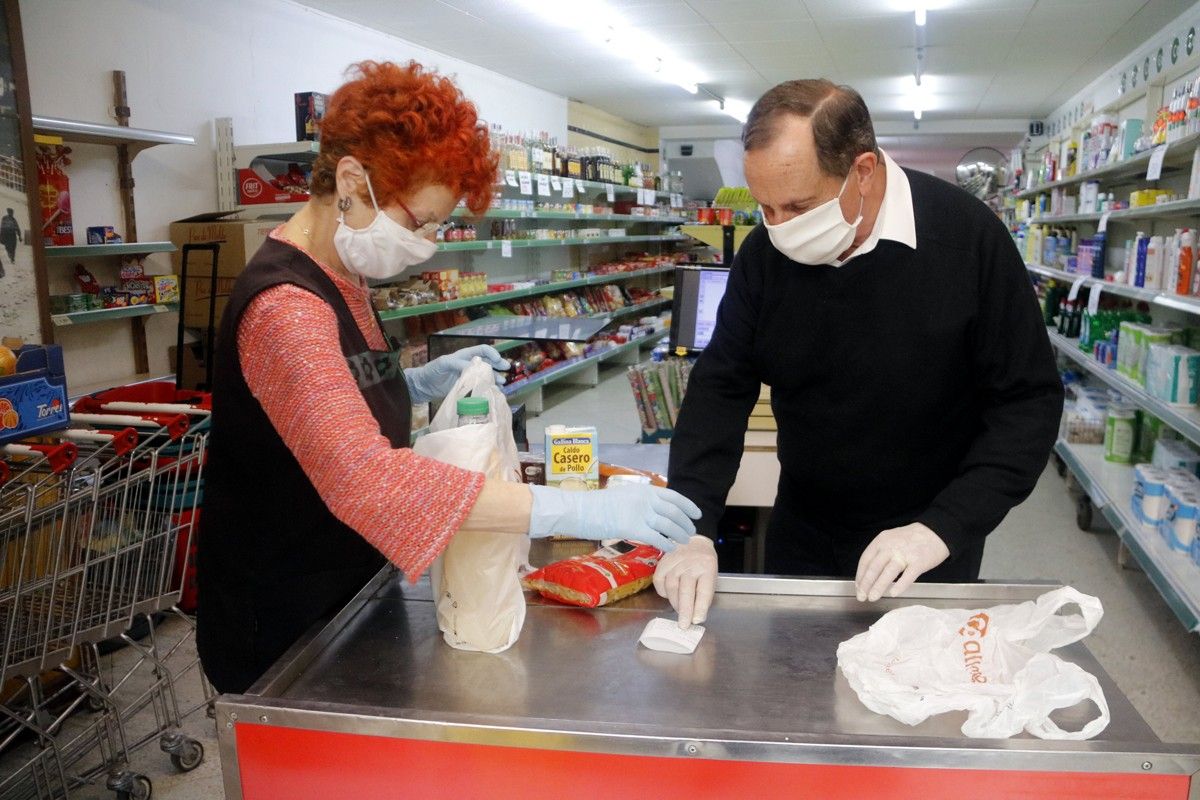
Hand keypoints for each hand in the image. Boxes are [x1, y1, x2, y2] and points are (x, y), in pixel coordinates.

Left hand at [405, 345, 508, 403]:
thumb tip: (474, 367)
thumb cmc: (432, 371)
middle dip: (498, 364)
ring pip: (486, 375)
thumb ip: (459, 364)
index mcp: (464, 356)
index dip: (492, 353)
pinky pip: (480, 387)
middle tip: (506, 369)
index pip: (482, 350)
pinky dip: (487, 389)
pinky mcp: (467, 389)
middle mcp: (469, 365)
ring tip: (501, 383)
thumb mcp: (444, 364)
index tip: (498, 360)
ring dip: (494, 378)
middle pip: (488, 362)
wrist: (423, 387)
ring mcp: (469, 377)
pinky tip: (492, 392)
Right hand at [528, 484, 700, 551]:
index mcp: (645, 489)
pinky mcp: (634, 528)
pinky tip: (671, 548)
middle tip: (691, 532)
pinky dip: (667, 543)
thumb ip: (642, 501)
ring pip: (669, 526)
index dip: (688, 506)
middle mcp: (646, 499)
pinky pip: (657, 538)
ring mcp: (641, 513)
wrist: (581, 509)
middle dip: (686, 524)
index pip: (674, 496)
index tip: (697, 514)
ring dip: (680, 534)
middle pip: (674, 513)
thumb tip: (655, 510)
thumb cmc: (599, 505)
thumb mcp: (625, 495)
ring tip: (684, 541)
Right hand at [653, 535, 717, 628]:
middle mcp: (690, 564)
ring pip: (671, 587)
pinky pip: (659, 582)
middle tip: (683, 625)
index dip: (700, 607)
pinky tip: (670, 595)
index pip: (704, 590)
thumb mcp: (710, 577)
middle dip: (684, 610)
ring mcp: (675, 562)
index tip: (697, 620)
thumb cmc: (703, 564)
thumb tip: (696, 617)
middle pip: (686, 590)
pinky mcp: (663, 563)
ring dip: (675, 603)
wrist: (693, 543)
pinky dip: (663, 592)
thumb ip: (704, 595)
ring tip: (680, 611)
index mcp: (707, 566)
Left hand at [854, 523, 949, 601]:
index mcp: (881, 541)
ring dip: (878, 587)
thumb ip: (880, 554)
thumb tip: (868, 576)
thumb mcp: (890, 540)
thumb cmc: (911, 539)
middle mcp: (891, 547)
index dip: (860, 576)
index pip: (865, 560)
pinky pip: (908, 576)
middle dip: (866, 584)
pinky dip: (899, 586)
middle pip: (874, 568)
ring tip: (873, 598)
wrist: (935, 532)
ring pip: (888, 573)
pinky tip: (893, 593)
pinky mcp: (919, 562)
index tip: (858, 588)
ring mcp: (905, 554)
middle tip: (862, 597)